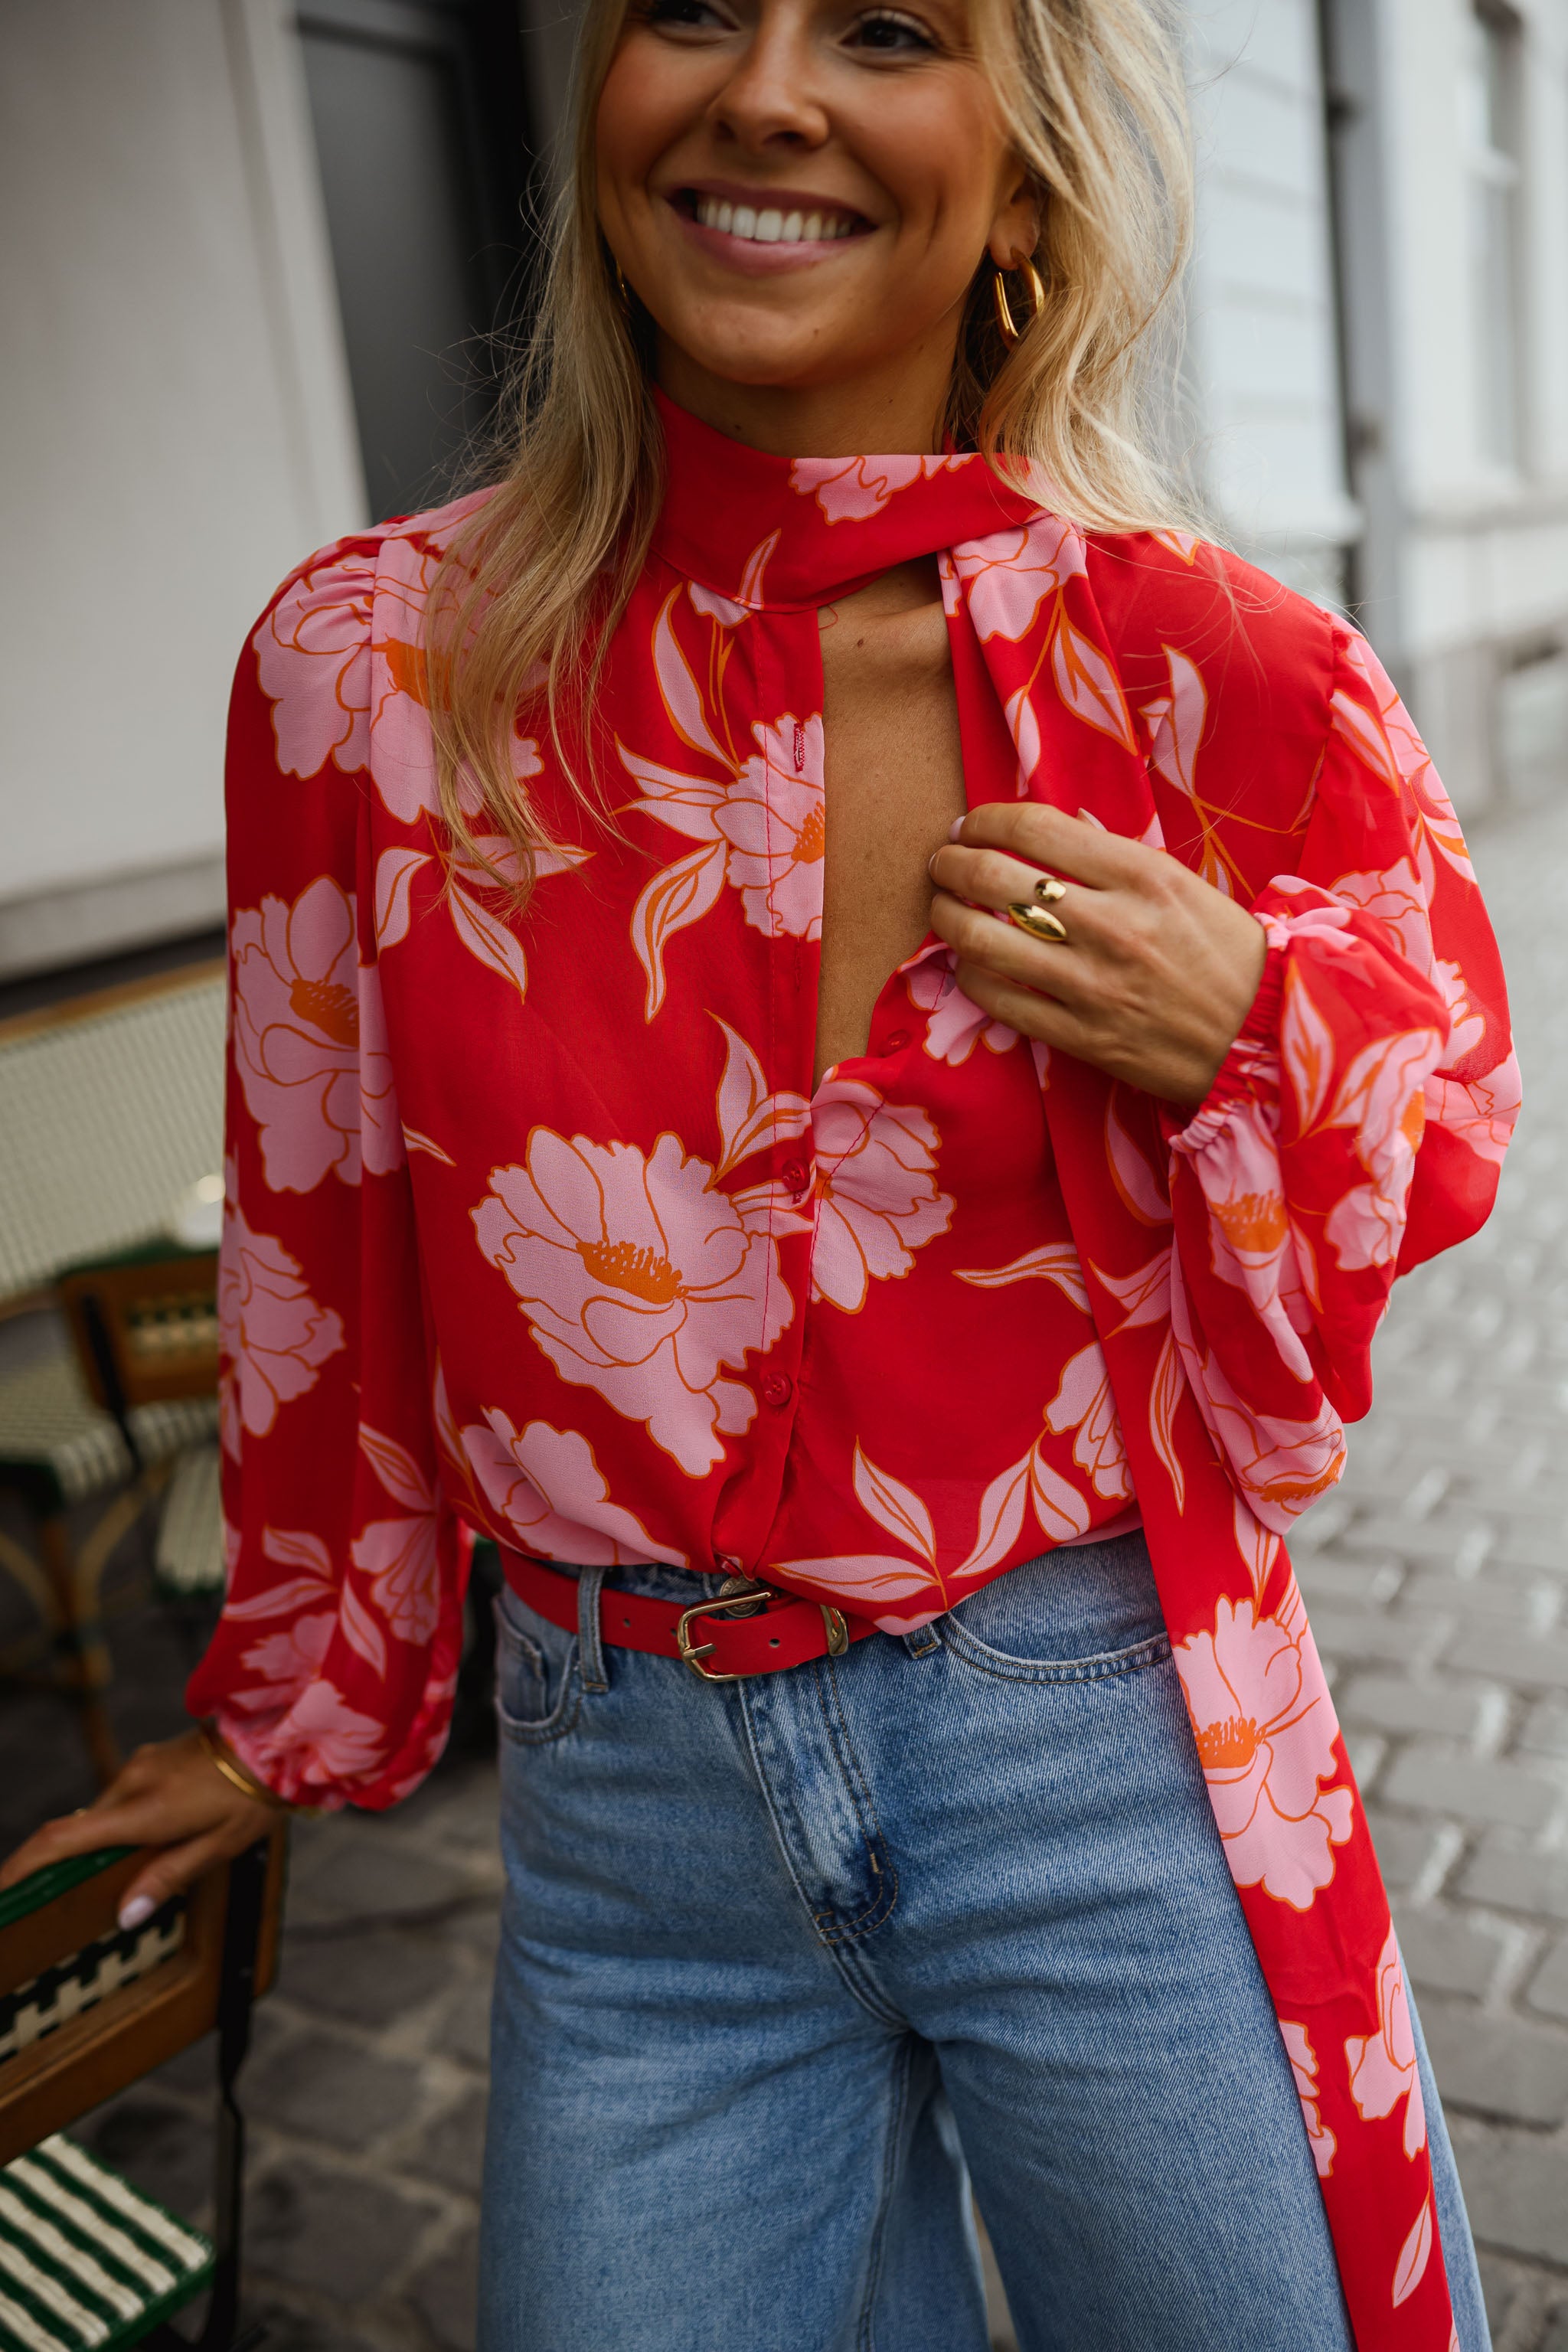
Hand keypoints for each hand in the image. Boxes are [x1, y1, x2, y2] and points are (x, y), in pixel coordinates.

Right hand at [0, 1729, 276, 1928]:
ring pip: (104, 1814)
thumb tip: (125, 1916)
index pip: (61, 1839)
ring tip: (125, 1872)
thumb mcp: (217, 1846)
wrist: (276, 1736)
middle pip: (80, 1831)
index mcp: (142, 1810)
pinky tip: (153, 1836)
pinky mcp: (151, 1757)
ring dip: (105, 1841)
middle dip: (69, 1863)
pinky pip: (123, 1796)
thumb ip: (168, 1878)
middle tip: (63, 1899)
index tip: (1, 1889)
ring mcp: (140, 1764)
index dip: (22, 1865)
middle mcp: (131, 1782)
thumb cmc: (252, 1796)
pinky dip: (123, 1822)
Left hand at [928, 804, 1266, 1106]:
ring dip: (946, 917)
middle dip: (951, 864)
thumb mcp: (1184, 886)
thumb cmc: (1227, 955)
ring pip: (982, 938)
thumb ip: (1118, 854)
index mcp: (1140, 874)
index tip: (972, 827)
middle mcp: (1110, 924)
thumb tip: (1067, 826)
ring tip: (942, 909)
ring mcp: (1091, 983)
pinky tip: (970, 963)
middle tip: (943, 863)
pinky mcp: (1080, 1036)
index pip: (1035, 827)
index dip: (987, 820)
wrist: (1264, 1038)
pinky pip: (998, 999)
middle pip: (994, 877)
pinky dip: (970, 975)